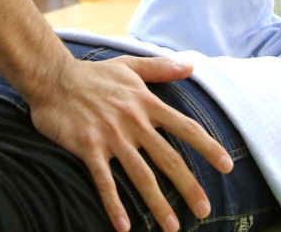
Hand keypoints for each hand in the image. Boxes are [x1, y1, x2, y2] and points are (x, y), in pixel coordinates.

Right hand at [29, 56, 233, 231]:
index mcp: (146, 103)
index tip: (227, 167)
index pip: (186, 128)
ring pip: (141, 175)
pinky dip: (114, 204)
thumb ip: (162, 67)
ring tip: (171, 227)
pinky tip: (124, 226)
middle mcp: (134, 122)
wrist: (53, 77)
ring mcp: (111, 136)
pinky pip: (104, 180)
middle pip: (169, 159)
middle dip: (189, 187)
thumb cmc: (93, 74)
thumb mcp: (130, 66)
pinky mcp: (88, 147)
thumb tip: (192, 65)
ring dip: (157, 203)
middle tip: (205, 210)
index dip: (209, 148)